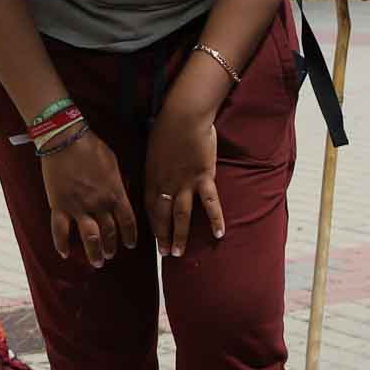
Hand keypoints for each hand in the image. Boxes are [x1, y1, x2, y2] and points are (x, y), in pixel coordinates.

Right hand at [39, 129, 139, 268]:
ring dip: (95, 252)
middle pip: (110, 233)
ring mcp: (79, 208)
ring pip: (90, 238)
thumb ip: (119, 182)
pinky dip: (61, 244)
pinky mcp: (59, 206)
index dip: (130, 236)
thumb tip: (122, 191)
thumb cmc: (92, 146)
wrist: (66, 139)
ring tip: (97, 262)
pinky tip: (64, 253)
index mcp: (116, 194)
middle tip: (111, 254)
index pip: (128, 222)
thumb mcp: (114, 163)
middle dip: (112, 246)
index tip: (129, 245)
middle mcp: (100, 205)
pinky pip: (60, 231)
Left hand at [145, 100, 224, 256]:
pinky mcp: (203, 177)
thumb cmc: (166, 126)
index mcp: (152, 176)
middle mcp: (166, 184)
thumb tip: (153, 173)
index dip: (152, 224)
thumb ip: (154, 165)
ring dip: (180, 235)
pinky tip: (219, 234)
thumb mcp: (152, 148)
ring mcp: (185, 182)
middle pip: (163, 216)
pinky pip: (210, 202)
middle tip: (165, 253)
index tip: (153, 238)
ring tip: (179, 252)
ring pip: (181, 215)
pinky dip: (215, 219)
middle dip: (162, 236)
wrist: (183, 115)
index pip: (150, 207)